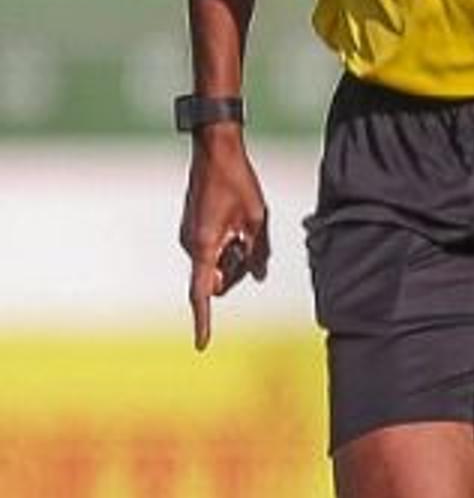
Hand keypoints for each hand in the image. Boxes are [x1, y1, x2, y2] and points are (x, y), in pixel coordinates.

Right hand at [179, 130, 269, 351]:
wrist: (215, 153)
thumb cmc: (238, 182)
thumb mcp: (258, 218)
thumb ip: (258, 251)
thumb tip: (258, 276)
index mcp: (205, 245)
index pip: (202, 292)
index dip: (203, 320)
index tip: (203, 343)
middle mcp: (192, 245)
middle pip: (216, 281)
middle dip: (236, 273)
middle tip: (251, 242)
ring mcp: (190, 238)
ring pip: (215, 266)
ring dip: (234, 256)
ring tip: (245, 226)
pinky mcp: (193, 230)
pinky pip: (212, 251)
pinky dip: (228, 246)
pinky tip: (239, 224)